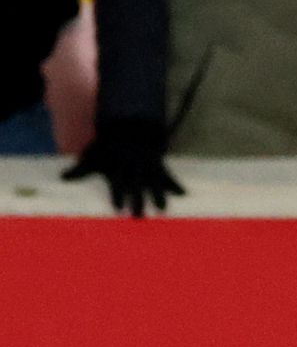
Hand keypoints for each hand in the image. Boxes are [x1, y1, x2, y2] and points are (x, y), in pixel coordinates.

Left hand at [62, 120, 181, 216]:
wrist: (129, 129)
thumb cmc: (108, 147)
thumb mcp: (92, 156)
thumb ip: (80, 169)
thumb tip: (63, 178)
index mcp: (117, 167)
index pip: (117, 183)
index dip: (118, 194)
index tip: (118, 208)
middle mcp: (134, 168)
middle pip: (136, 186)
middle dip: (138, 200)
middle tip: (138, 216)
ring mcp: (147, 167)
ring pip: (153, 182)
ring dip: (158, 196)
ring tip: (162, 210)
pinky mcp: (159, 167)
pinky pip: (168, 176)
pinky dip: (175, 185)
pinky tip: (183, 195)